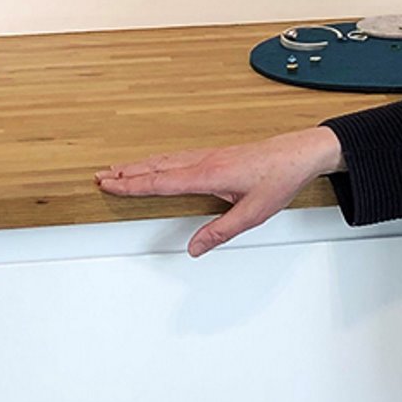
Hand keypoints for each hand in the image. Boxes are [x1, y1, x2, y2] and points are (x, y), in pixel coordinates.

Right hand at [94, 126, 344, 256]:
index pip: (161, 182)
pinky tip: (156, 164)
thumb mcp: (252, 213)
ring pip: (166, 160)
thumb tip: (194, 248)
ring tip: (118, 169)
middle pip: (156, 167)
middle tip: (100, 176)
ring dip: (139, 165)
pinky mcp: (217, 155)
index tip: (108, 184)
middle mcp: (205, 161)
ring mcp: (210, 156)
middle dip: (126, 172)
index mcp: (208, 174)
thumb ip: (220, 232)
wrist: (300, 153)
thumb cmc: (280, 178)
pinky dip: (159, 161)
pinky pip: (178, 157)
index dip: (132, 185)